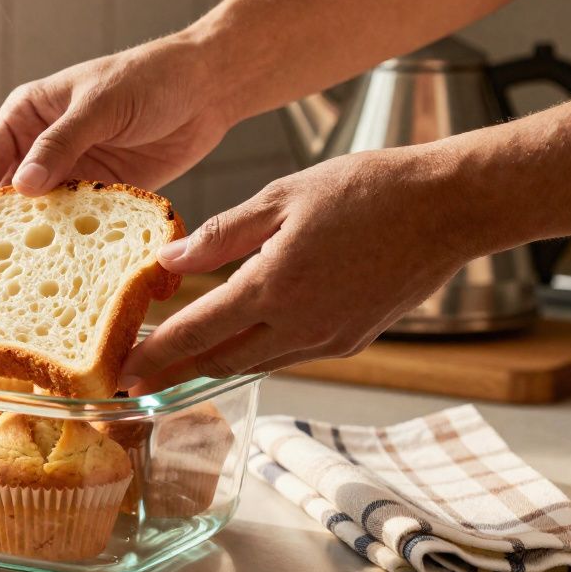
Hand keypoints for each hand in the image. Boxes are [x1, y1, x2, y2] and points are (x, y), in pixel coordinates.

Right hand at [0, 33, 232, 247]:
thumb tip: (20, 186)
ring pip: (40, 216)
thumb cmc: (150, 78)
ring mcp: (72, 173)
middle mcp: (41, 148)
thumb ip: (61, 143)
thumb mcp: (100, 105)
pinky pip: (78, 224)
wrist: (209, 87)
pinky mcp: (102, 195)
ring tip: (19, 281)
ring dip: (33, 243)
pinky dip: (71, 245)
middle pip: (4, 197)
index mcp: (26, 116)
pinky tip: (68, 270)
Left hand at [120, 147, 477, 392]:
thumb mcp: (283, 196)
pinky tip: (237, 343)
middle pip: (220, 361)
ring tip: (173, 368)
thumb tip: (171, 259)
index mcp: (274, 288)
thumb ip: (222, 233)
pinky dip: (255, 353)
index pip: (196, 333)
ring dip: (212, 367)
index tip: (120, 371)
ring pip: (254, 362)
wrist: (450, 208)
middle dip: (172, 374)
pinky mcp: (352, 340)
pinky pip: (289, 354)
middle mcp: (300, 326)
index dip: (153, 354)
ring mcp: (329, 339)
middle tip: (134, 381)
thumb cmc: (368, 190)